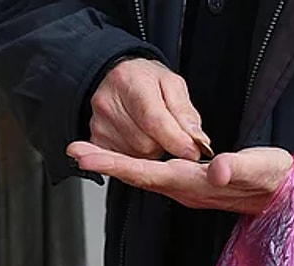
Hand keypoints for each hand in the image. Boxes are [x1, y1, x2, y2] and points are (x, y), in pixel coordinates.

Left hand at [67, 142, 293, 215]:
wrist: (288, 199)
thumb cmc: (277, 181)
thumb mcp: (264, 169)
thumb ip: (241, 168)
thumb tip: (216, 170)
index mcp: (194, 184)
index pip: (148, 173)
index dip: (115, 164)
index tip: (86, 157)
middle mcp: (184, 189)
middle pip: (137, 176)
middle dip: (105, 163)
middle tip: (73, 150)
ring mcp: (186, 189)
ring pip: (143, 176)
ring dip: (114, 164)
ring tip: (86, 152)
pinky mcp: (191, 184)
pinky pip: (153, 175)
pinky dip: (132, 165)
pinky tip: (119, 158)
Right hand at [89, 57, 209, 160]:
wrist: (114, 77)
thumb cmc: (144, 80)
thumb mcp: (172, 85)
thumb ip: (185, 113)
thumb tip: (197, 139)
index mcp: (130, 83)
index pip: (154, 120)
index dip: (175, 140)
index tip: (192, 151)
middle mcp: (108, 104)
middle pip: (145, 144)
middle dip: (163, 143)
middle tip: (165, 130)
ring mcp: (99, 125)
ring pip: (136, 155)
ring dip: (150, 150)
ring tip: (148, 130)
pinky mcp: (96, 141)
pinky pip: (124, 160)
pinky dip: (136, 154)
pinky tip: (136, 136)